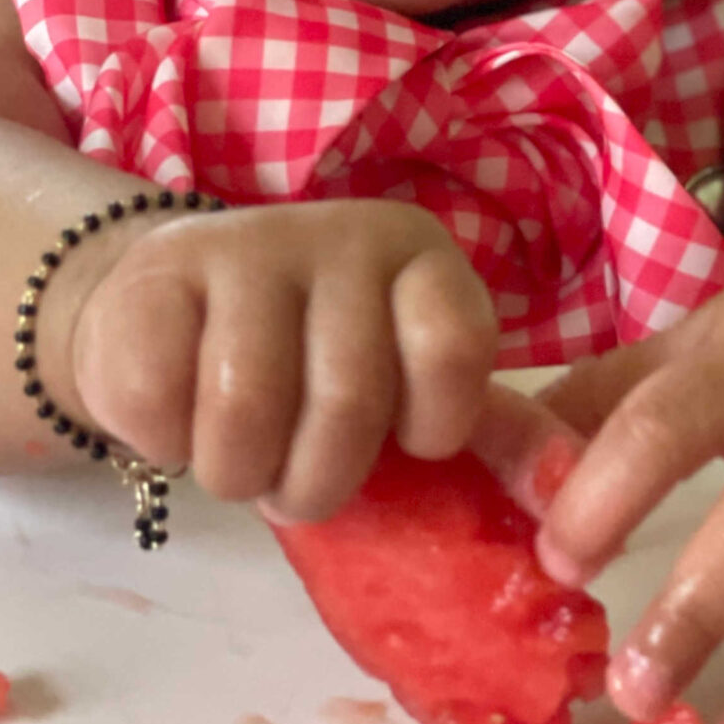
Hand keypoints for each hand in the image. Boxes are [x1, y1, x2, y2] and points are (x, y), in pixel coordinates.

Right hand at [65, 200, 503, 519]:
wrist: (169, 313)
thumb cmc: (309, 365)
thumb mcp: (409, 389)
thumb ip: (491, 436)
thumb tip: (568, 489)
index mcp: (424, 261)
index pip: (453, 349)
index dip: (427, 427)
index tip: (402, 445)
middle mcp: (343, 234)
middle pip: (348, 401)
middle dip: (315, 483)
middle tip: (296, 483)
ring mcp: (246, 246)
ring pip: (248, 410)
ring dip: (238, 474)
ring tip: (239, 462)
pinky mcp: (155, 275)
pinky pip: (160, 404)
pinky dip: (165, 444)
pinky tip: (177, 417)